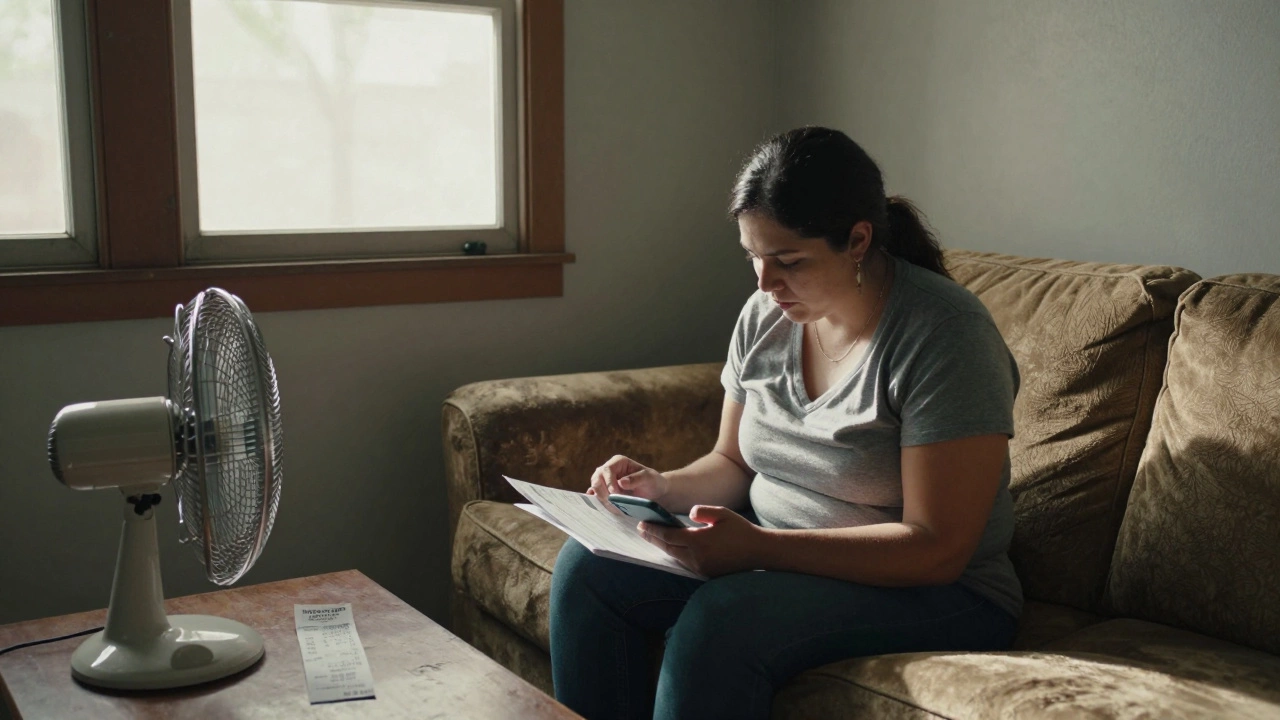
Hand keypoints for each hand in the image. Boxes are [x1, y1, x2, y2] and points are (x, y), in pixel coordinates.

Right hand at [588, 455, 669, 513]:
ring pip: (595, 488)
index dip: (608, 482)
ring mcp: (605, 481)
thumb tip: (621, 482)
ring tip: (614, 506)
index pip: (606, 470)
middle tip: (612, 502)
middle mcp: (609, 470)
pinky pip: (596, 495)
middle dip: (602, 491)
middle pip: (596, 478)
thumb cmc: (652, 482)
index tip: (615, 493)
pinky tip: (605, 506)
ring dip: (601, 498)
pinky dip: (598, 501)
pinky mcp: (605, 492)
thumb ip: (636, 479)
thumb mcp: (649, 478)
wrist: (654, 493)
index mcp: (619, 462)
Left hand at [637, 506, 762, 576]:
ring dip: (663, 547)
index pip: (669, 536)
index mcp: (699, 542)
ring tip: (653, 537)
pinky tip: (672, 547)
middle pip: (668, 548)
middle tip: (641, 530)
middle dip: (653, 539)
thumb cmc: (741, 530)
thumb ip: (703, 511)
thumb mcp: (723, 514)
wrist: (759, 552)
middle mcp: (697, 558)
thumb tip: (690, 514)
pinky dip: (676, 553)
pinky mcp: (706, 573)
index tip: (642, 524)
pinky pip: (685, 562)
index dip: (654, 530)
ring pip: (676, 556)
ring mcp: (701, 568)